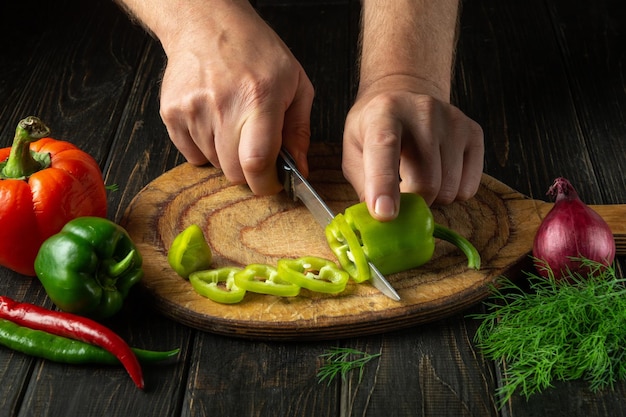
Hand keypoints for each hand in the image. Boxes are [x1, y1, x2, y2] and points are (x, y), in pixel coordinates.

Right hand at [158, 2, 313, 194]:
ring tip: (233, 123)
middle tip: (255, 148)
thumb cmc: (256, 51)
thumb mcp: (295, 84)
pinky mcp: (171, 113)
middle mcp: (222, 106)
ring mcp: (192, 110)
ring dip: (227, 155)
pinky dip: (205, 148)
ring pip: (213, 164)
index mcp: (258, 99)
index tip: (273, 182)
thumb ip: (299, 130)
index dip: (266, 183)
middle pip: (233, 172)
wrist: (207, 25)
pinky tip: (214, 121)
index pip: (256, 162)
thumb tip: (300, 169)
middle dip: (249, 171)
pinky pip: (192, 155)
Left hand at [342, 75, 483, 219]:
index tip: (384, 215)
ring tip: (417, 178)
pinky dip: (452, 193)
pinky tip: (439, 174)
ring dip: (432, 199)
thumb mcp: (354, 149)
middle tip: (400, 195)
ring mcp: (453, 121)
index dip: (384, 185)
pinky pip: (468, 188)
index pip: (384, 150)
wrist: (405, 94)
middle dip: (411, 203)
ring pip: (449, 190)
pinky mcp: (474, 133)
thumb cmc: (374, 127)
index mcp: (384, 113)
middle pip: (425, 182)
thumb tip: (379, 224)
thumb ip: (363, 185)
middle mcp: (423, 112)